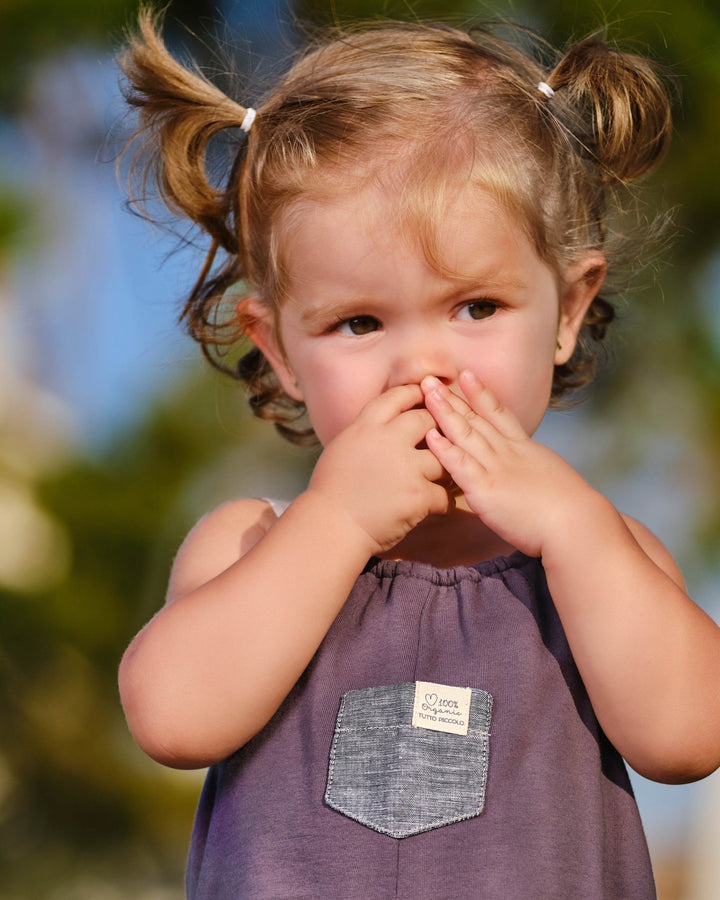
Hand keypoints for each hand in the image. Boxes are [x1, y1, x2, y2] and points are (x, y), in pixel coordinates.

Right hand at [308, 384, 452, 554]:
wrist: (330, 528)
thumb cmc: (332, 492)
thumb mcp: (343, 447)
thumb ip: (367, 432)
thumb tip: (389, 421)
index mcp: (365, 427)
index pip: (397, 397)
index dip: (415, 394)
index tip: (426, 398)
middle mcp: (386, 440)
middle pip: (427, 419)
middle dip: (439, 428)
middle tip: (444, 439)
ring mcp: (405, 467)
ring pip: (444, 456)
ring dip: (447, 467)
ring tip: (445, 476)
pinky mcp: (418, 495)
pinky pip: (445, 494)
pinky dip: (445, 501)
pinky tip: (440, 505)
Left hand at [422, 372, 594, 557]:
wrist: (576, 523)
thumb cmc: (571, 512)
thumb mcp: (552, 478)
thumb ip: (533, 472)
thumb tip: (530, 476)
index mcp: (525, 449)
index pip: (499, 415)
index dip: (481, 394)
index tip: (466, 375)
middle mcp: (508, 453)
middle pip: (476, 419)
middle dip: (452, 397)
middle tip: (430, 378)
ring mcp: (496, 468)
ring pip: (465, 434)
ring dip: (444, 412)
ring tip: (426, 392)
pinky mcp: (486, 490)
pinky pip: (460, 465)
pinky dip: (444, 449)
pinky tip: (429, 435)